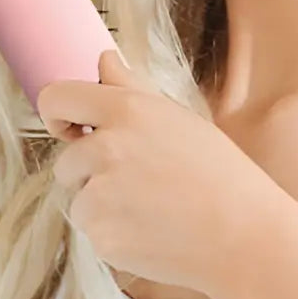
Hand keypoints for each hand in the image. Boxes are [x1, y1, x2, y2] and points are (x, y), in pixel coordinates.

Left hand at [36, 48, 282, 296]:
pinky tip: (152, 231)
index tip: (72, 130)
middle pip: (65, 162)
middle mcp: (105, 149)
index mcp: (124, 110)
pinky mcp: (102, 238)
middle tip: (139, 181)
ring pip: (78, 200)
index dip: (57, 115)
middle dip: (90, 173)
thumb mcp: (176, 117)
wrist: (242, 234)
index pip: (55, 98)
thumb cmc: (217, 171)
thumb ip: (130, 87)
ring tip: (151, 207)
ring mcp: (100, 196)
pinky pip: (93, 233)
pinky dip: (114, 235)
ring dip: (102, 206)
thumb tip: (103, 60)